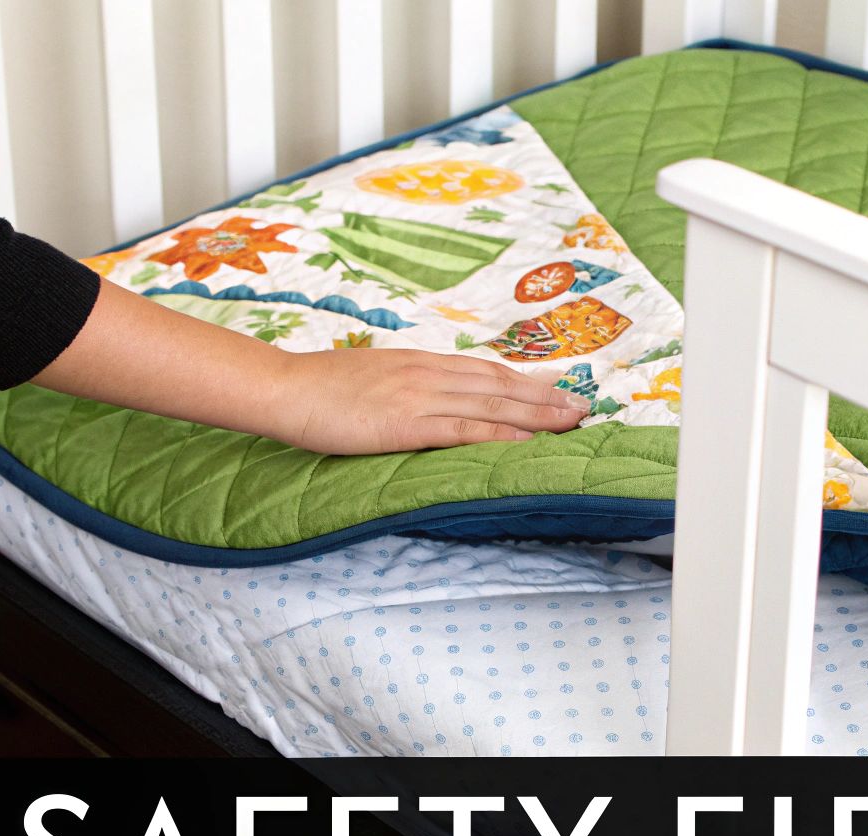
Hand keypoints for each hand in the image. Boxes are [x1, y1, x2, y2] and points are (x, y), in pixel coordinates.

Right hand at [31, 280, 588, 455]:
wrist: (283, 388)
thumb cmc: (317, 388)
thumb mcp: (368, 378)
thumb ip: (401, 387)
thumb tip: (423, 400)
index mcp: (418, 363)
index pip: (483, 371)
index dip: (523, 380)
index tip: (556, 386)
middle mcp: (427, 374)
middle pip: (498, 383)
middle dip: (545, 394)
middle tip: (584, 404)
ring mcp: (420, 396)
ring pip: (492, 402)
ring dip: (537, 411)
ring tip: (572, 420)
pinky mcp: (407, 422)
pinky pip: (464, 428)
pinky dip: (501, 432)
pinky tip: (528, 439)